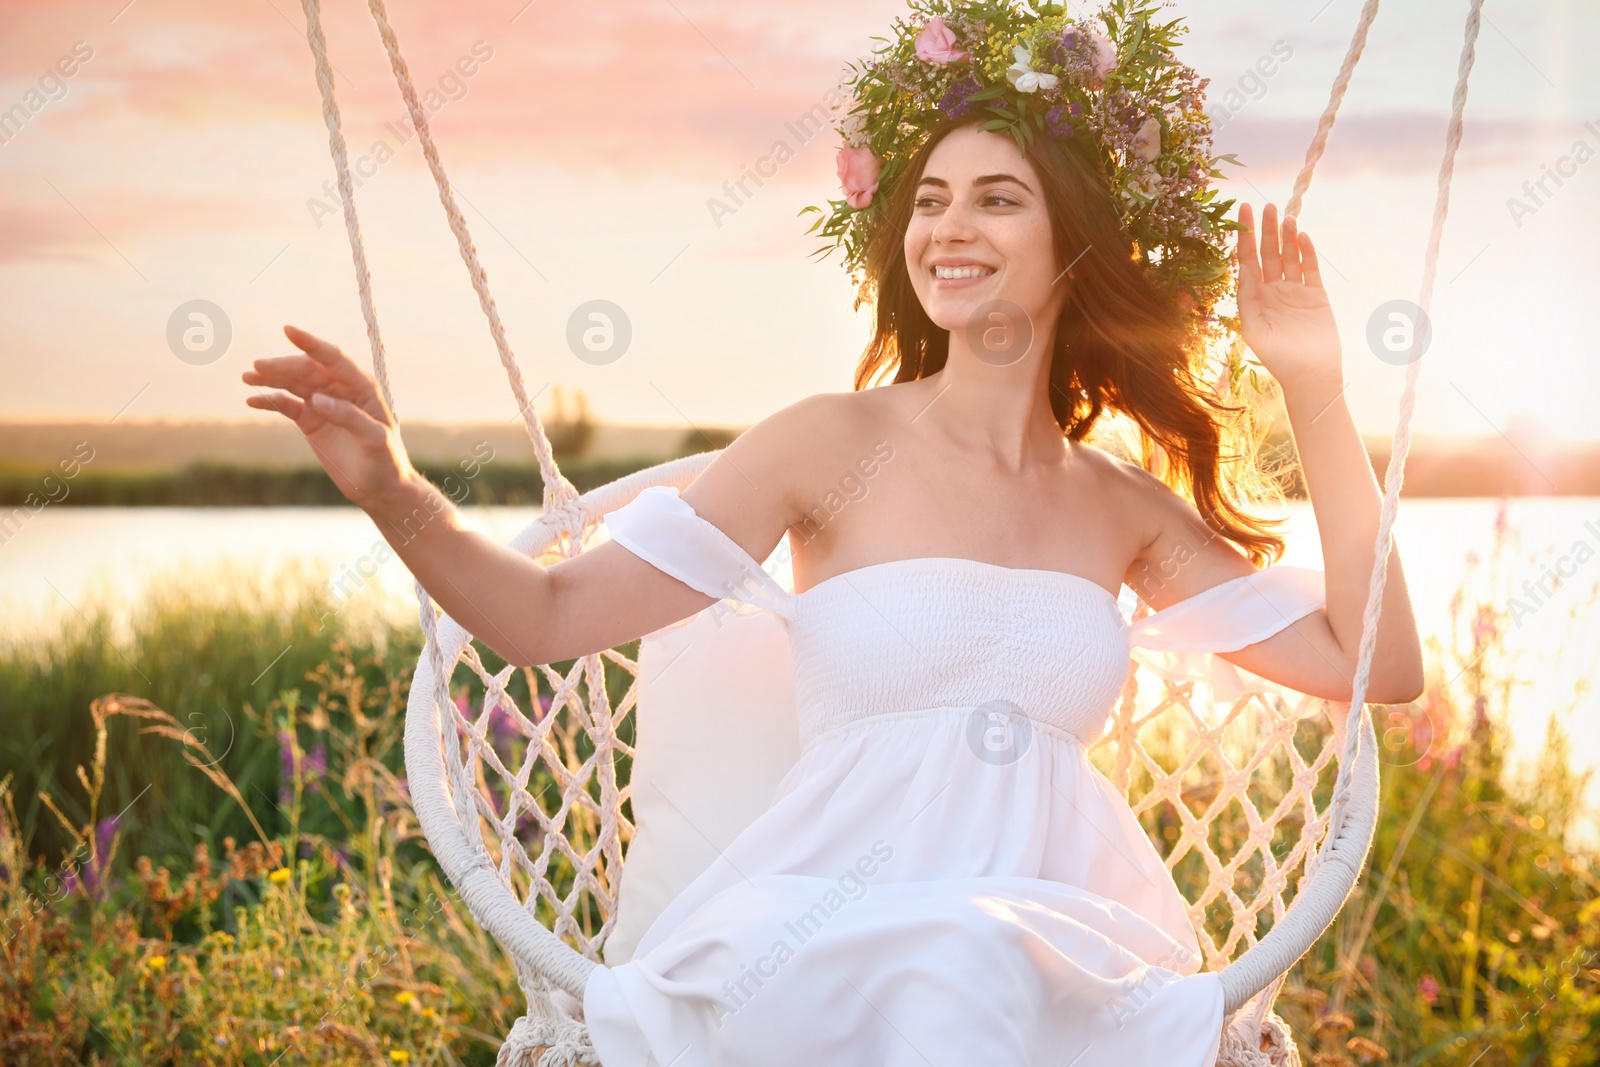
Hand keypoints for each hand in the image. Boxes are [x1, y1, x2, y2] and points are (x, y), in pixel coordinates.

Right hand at [242, 326, 417, 509]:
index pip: (334, 359)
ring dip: (271, 379)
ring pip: (294, 384)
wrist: (380, 488)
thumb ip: (350, 417)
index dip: (311, 344)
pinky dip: (270, 402)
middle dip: (282, 366)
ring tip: (247, 378)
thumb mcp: (375, 440)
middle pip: (307, 370)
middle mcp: (342, 390)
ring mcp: (324, 404)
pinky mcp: (312, 421)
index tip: (287, 330)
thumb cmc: (386, 462)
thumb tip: (318, 399)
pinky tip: (252, 401)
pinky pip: (287, 405)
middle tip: (257, 367)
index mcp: (363, 387)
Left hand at [1236, 202, 1341, 390]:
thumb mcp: (1254, 327)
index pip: (1247, 260)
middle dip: (1266, 230)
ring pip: (1289, 257)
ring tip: (1286, 216)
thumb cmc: (1278, 357)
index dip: (1244, 235)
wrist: (1311, 375)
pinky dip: (1306, 252)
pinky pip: (1310, 268)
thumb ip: (1247, 297)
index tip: (1242, 211)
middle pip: (1268, 253)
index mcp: (1253, 298)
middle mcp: (1272, 291)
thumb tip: (1242, 267)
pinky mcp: (1316, 295)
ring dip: (1287, 236)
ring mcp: (1295, 291)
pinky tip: (1302, 236)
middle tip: (1266, 206)